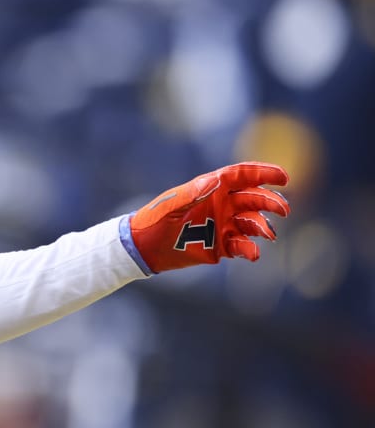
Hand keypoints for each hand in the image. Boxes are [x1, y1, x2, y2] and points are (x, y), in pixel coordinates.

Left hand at [129, 162, 288, 272]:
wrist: (143, 248)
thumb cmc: (154, 219)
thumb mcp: (171, 205)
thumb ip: (193, 193)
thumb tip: (216, 180)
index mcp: (211, 188)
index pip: (243, 176)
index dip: (264, 174)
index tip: (284, 177)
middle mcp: (222, 205)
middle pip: (254, 199)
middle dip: (270, 202)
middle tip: (282, 210)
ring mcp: (224, 225)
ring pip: (253, 223)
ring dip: (263, 227)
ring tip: (267, 234)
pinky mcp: (221, 246)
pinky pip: (243, 246)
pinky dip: (250, 249)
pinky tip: (253, 253)